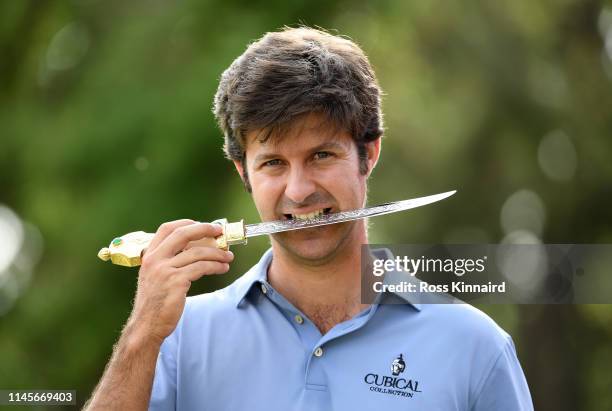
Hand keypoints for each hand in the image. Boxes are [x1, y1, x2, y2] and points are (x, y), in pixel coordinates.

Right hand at [127, 219, 233, 342]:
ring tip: (228, 257)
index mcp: (149, 255)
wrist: (146, 325)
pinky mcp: (176, 282)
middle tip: (220, 231)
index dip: (186, 223)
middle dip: (205, 229)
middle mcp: (155, 259)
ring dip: (217, 253)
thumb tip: (195, 248)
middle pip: (183, 234)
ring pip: (198, 252)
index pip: (167, 229)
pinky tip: (223, 268)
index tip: (203, 225)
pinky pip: (202, 267)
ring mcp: (165, 270)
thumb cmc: (155, 302)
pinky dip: (216, 266)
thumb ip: (168, 261)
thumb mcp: (154, 276)